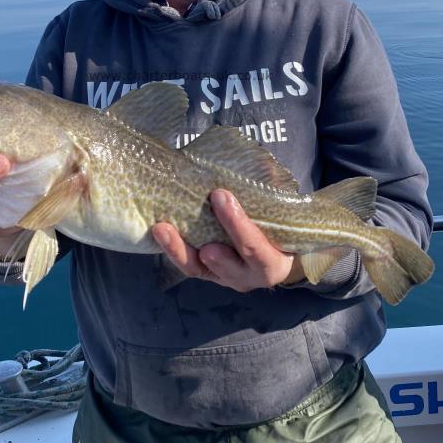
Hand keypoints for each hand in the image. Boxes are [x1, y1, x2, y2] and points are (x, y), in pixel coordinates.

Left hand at [152, 190, 305, 291]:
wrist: (276, 249)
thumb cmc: (278, 225)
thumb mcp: (282, 213)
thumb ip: (273, 193)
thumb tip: (262, 166)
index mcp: (273, 263)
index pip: (256, 249)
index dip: (239, 225)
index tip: (222, 195)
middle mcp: (248, 276)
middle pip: (228, 265)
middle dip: (212, 238)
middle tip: (188, 223)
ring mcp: (224, 277)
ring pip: (198, 269)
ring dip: (179, 249)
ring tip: (163, 229)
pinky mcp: (205, 273)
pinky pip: (186, 264)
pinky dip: (172, 249)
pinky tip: (159, 230)